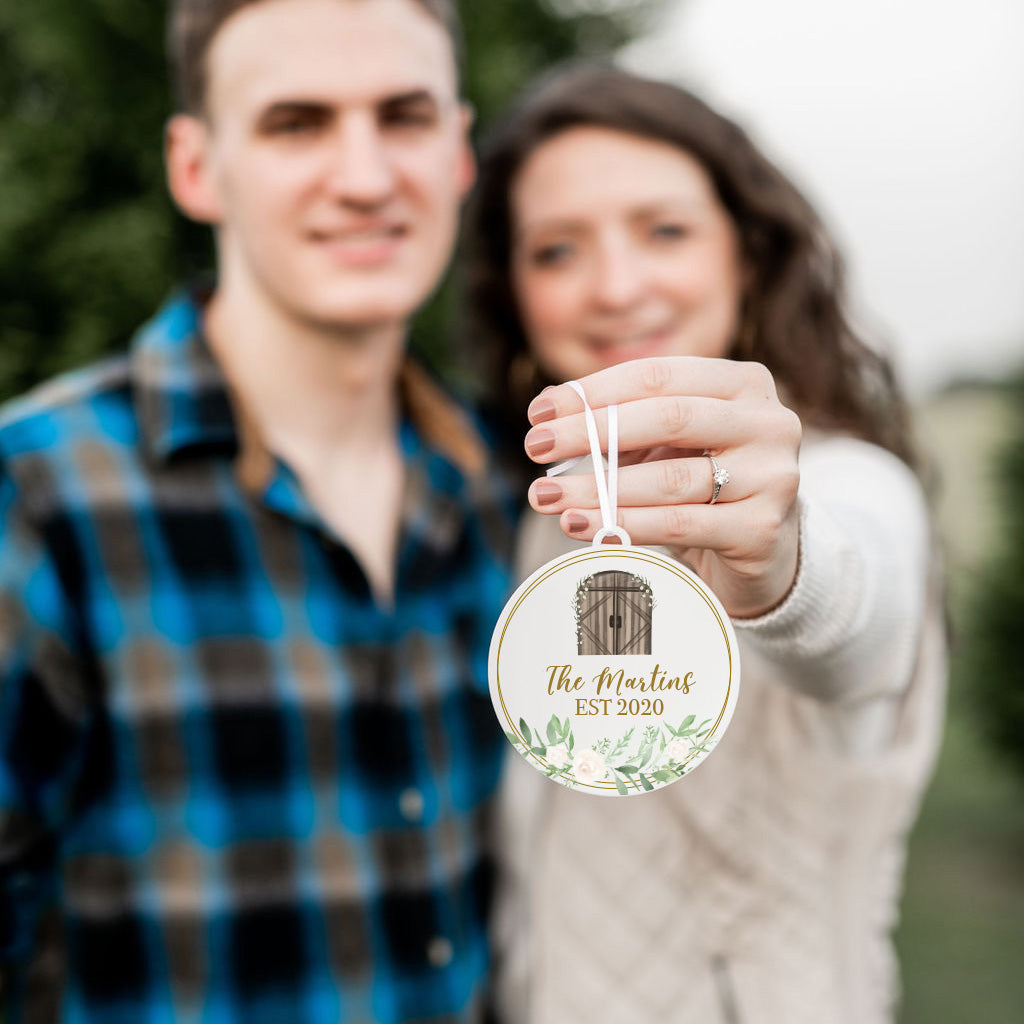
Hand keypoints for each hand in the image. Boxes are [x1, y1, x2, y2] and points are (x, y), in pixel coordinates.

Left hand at [523, 357, 801, 618]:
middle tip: (535, 447)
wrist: (764, 552)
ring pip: (670, 477)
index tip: (539, 413)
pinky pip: (680, 524)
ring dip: (597, 488)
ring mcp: (773, 477)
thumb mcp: (668, 443)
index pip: (658, 375)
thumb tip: (549, 406)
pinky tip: (580, 525)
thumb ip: (621, 420)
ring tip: (547, 496)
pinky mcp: (761, 529)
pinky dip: (624, 524)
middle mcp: (769, 422)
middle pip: (668, 417)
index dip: (593, 391)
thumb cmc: (705, 486)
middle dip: (591, 432)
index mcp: (744, 384)